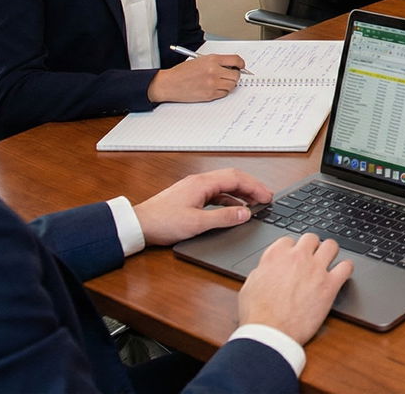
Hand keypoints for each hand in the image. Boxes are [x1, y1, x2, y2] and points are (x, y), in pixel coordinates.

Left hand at [134, 168, 272, 245]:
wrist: (137, 225)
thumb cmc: (162, 222)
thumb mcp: (197, 223)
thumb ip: (224, 218)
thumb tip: (245, 213)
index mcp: (202, 183)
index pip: (236, 178)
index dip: (255, 187)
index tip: (267, 197)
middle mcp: (199, 182)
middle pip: (232, 178)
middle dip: (251, 187)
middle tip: (265, 198)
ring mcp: (194, 188)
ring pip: (224, 186)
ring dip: (240, 193)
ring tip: (253, 204)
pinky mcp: (189, 197)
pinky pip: (215, 194)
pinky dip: (229, 199)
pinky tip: (233, 210)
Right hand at [147, 54, 244, 102]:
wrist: (169, 84)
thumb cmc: (182, 72)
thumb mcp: (200, 60)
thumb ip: (216, 62)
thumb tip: (231, 66)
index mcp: (212, 60)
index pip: (236, 60)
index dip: (241, 64)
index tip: (241, 66)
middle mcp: (214, 71)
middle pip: (236, 75)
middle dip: (235, 75)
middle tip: (230, 75)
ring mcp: (212, 84)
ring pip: (232, 85)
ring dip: (228, 84)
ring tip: (219, 81)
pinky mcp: (210, 95)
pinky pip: (224, 93)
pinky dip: (222, 91)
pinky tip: (213, 88)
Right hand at [238, 233, 353, 345]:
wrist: (270, 333)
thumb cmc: (257, 314)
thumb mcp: (250, 285)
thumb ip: (261, 271)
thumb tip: (267, 270)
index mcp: (275, 255)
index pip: (289, 240)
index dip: (292, 250)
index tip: (294, 258)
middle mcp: (297, 257)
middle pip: (311, 238)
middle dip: (312, 247)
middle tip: (312, 259)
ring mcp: (315, 269)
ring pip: (331, 246)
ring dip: (330, 253)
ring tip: (328, 262)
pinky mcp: (329, 285)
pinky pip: (347, 267)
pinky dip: (346, 269)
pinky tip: (341, 274)